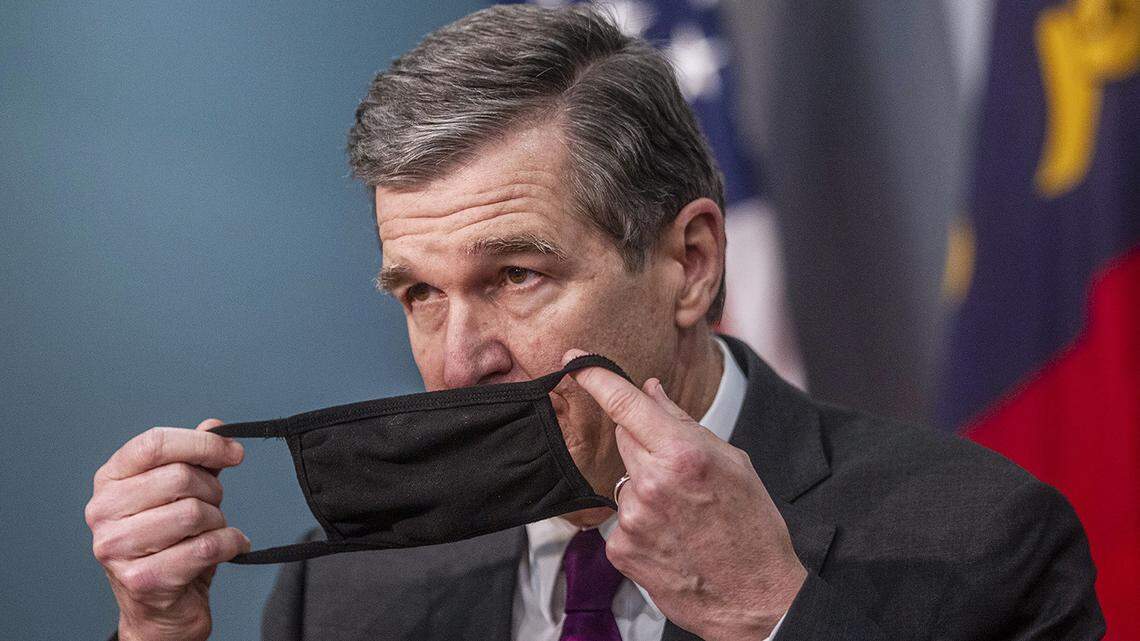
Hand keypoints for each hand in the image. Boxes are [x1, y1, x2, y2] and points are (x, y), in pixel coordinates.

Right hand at [85, 419, 249, 640]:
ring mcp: (116, 548)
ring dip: (218, 520)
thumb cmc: (171, 544)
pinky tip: (231, 546)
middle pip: (180, 477)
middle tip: (214, 505)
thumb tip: (215, 426)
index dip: (202, 443)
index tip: (234, 452)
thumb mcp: (180, 494)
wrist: (162, 609)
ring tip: (212, 530)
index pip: (155, 443)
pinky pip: (207, 547)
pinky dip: (231, 543)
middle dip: (212, 490)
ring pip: (194, 513)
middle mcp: (103, 512)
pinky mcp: (141, 579)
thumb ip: (195, 458)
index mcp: (109, 480)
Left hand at [566, 350, 805, 640]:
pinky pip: (621, 518)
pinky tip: (670, 537)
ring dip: (645, 487)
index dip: (594, 377)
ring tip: (683, 515)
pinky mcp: (620, 549)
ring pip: (624, 480)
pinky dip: (641, 522)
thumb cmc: (752, 527)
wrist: (755, 597)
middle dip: (645, 443)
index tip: (573, 361)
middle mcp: (651, 482)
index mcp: (682, 453)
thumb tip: (650, 391)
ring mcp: (632, 518)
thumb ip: (683, 423)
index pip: (625, 404)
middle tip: (681, 471)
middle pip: (624, 439)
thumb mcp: (732, 462)